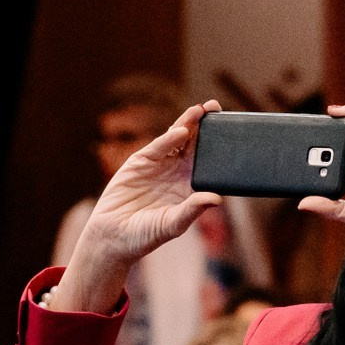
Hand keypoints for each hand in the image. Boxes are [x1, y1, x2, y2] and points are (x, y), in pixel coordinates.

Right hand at [43, 103, 222, 314]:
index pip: (209, 163)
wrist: (112, 236)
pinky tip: (181, 131)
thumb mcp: (172, 224)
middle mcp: (176, 173)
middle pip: (194, 145)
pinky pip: (158, 147)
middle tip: (217, 108)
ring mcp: (159, 165)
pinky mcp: (140, 161)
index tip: (232, 133)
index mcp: (190, 188)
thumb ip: (192, 210)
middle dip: (205, 126)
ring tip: (200, 110)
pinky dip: (168, 138)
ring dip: (188, 124)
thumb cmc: (145, 235)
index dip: (219, 148)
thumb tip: (217, 199)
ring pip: (177, 140)